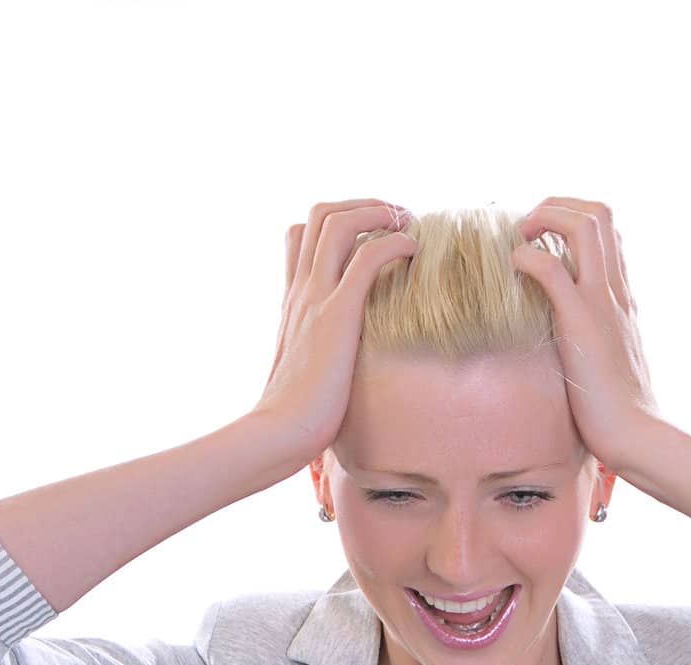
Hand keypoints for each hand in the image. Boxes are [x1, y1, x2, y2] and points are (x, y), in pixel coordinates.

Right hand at [251, 198, 416, 470]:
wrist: (277, 434)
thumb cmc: (292, 418)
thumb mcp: (303, 375)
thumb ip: (316, 358)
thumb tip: (334, 373)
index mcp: (292, 302)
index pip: (299, 236)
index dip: (335, 223)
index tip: (369, 234)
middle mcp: (301, 292)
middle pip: (320, 214)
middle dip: (363, 205)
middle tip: (395, 219)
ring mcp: (316, 299)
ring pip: (338, 222)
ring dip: (379, 212)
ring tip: (407, 223)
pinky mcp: (337, 316)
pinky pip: (367, 258)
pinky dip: (394, 243)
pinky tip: (413, 251)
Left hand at [511, 198, 661, 473]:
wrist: (637, 435)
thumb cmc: (619, 412)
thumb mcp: (608, 364)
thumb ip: (595, 341)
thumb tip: (568, 344)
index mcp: (623, 298)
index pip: (609, 234)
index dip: (573, 221)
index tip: (543, 238)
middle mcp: (616, 291)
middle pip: (600, 213)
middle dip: (558, 205)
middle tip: (528, 228)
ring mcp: (601, 303)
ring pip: (585, 224)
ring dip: (545, 217)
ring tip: (520, 238)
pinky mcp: (581, 323)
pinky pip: (550, 269)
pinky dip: (526, 258)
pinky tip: (513, 271)